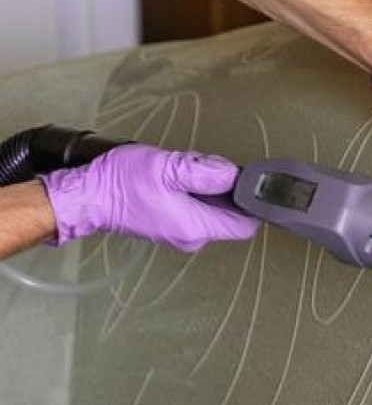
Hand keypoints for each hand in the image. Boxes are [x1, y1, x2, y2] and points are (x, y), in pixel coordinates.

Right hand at [41, 144, 258, 251]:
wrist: (86, 197)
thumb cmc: (120, 184)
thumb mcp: (165, 168)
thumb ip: (202, 171)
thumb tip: (231, 174)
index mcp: (196, 227)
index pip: (245, 226)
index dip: (251, 204)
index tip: (246, 183)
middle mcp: (192, 236)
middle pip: (230, 216)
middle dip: (226, 190)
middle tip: (204, 169)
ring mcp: (181, 232)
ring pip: (212, 211)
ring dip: (207, 190)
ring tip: (184, 172)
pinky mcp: (170, 224)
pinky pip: (195, 210)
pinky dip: (193, 193)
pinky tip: (176, 179)